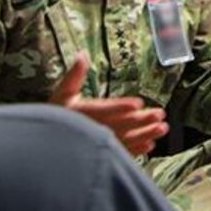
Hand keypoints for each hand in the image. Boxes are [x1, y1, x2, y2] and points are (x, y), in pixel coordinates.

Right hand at [49, 52, 168, 156]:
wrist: (49, 147)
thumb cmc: (54, 118)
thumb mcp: (62, 94)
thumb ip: (74, 76)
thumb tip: (82, 54)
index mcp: (84, 113)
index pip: (105, 109)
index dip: (121, 107)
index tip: (138, 104)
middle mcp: (94, 130)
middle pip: (121, 125)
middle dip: (142, 120)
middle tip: (160, 114)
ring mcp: (100, 144)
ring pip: (126, 140)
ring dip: (145, 134)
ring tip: (162, 128)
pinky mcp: (104, 155)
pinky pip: (122, 153)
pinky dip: (137, 150)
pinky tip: (150, 145)